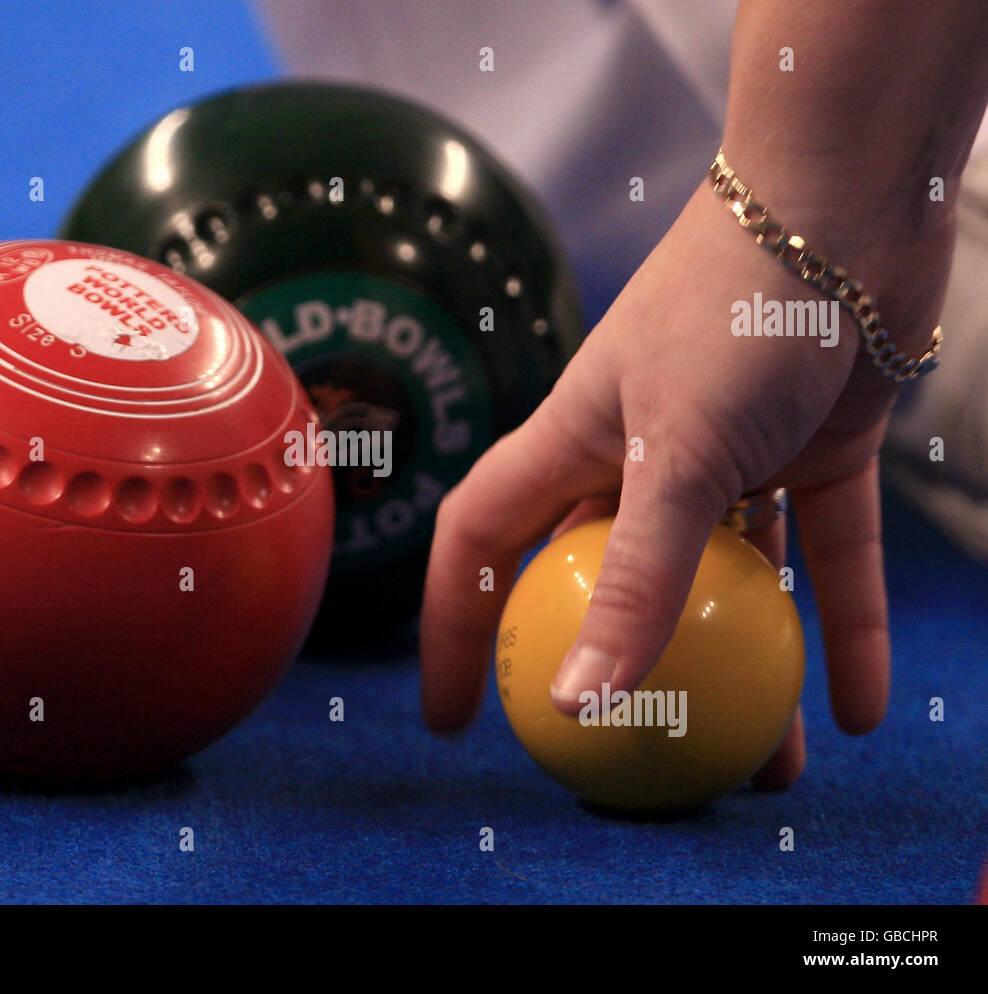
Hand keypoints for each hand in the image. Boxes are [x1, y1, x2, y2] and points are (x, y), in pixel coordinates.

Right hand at [418, 174, 954, 785]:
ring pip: (726, 586)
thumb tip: (579, 702)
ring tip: (764, 766)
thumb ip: (631, 579)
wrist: (850, 204)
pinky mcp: (814, 455)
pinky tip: (854, 709)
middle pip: (607, 584)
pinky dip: (842, 629)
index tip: (458, 715)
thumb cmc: (734, 306)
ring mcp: (730, 460)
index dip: (454, 627)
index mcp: (572, 443)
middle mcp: (639, 458)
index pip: (483, 543)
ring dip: (743, 672)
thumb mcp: (675, 454)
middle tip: (625, 754)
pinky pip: (824, 560)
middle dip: (612, 670)